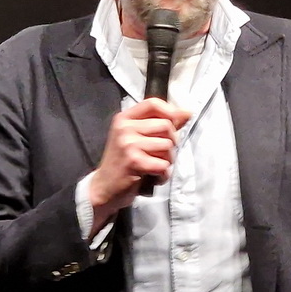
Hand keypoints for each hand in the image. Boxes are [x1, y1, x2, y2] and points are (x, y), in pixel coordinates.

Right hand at [89, 98, 189, 230]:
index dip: (170, 111)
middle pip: (166, 125)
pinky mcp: (134, 161)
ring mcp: (128, 144)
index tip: (175, 124)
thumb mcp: (137, 137)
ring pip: (167, 145)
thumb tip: (187, 112)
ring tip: (156, 166)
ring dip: (168, 160)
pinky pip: (163, 164)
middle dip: (172, 142)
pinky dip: (163, 174)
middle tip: (162, 154)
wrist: (104, 188)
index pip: (153, 103)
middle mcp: (125, 128)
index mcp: (124, 118)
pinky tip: (153, 177)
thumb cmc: (124, 161)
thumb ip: (161, 123)